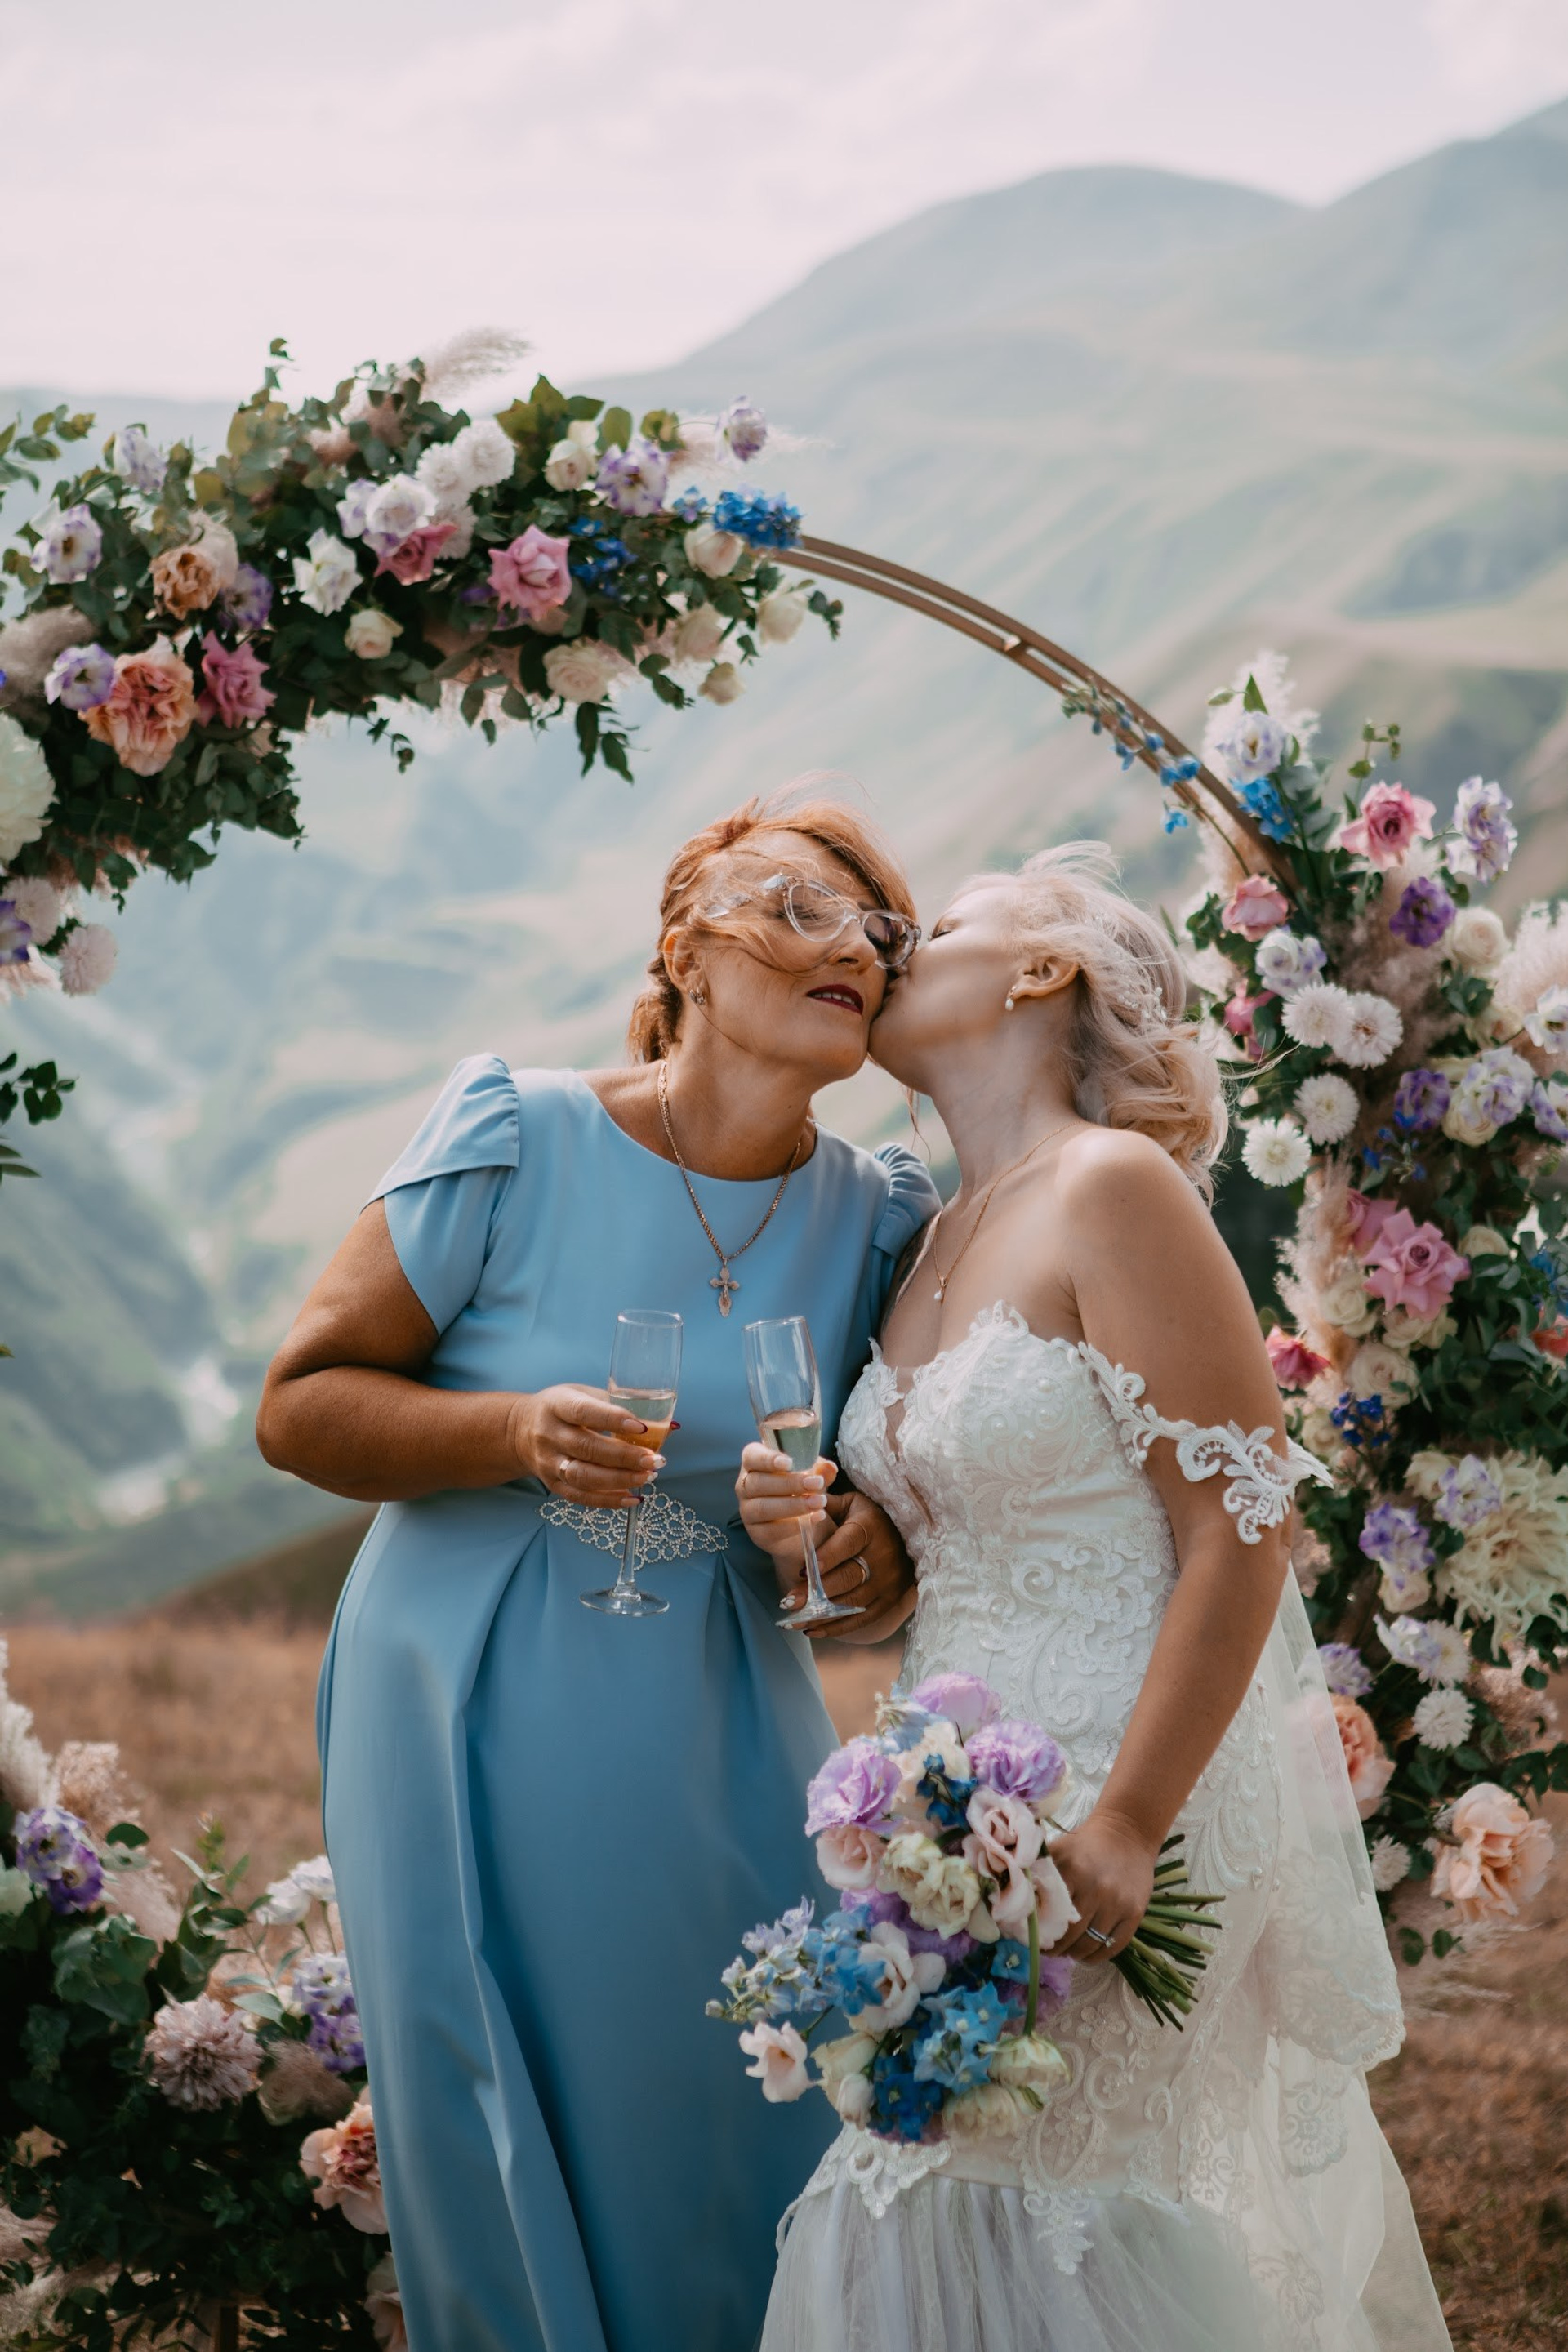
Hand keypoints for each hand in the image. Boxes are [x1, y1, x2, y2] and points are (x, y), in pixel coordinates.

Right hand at [510, 1385, 663, 1506]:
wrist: (520, 1430)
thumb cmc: (562, 1408)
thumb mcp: (581, 1394)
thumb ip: (618, 1405)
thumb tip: (667, 1423)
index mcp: (557, 1405)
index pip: (584, 1411)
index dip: (614, 1420)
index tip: (642, 1428)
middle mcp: (549, 1435)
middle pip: (587, 1448)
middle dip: (624, 1457)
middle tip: (654, 1460)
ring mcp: (549, 1463)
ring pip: (584, 1477)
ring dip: (619, 1480)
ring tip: (648, 1477)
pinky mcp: (552, 1484)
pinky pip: (580, 1497)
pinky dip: (608, 1501)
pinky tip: (633, 1497)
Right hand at [735, 1439, 829, 1558]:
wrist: (804, 1526)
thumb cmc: (803, 1492)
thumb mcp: (814, 1478)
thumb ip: (820, 1471)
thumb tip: (829, 1467)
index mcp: (755, 1464)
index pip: (751, 1456)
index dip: (767, 1458)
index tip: (789, 1462)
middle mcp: (746, 1487)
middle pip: (758, 1482)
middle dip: (789, 1483)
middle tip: (816, 1483)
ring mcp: (748, 1511)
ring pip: (763, 1507)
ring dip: (793, 1505)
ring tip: (819, 1502)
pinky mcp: (757, 1534)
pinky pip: (770, 1530)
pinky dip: (794, 1525)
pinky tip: (815, 1517)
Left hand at [735, 1449, 914, 1640]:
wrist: (910, 1535)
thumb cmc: (870, 1517)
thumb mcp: (852, 1503)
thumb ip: (825, 1503)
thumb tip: (798, 1499)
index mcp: (871, 1527)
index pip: (847, 1544)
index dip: (825, 1558)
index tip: (800, 1570)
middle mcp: (884, 1556)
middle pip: (848, 1578)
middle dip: (816, 1593)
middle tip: (787, 1602)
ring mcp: (889, 1581)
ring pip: (853, 1603)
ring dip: (821, 1615)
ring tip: (793, 1621)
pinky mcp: (891, 1600)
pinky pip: (862, 1619)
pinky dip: (836, 1628)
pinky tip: (811, 1630)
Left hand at [1047, 1810, 1157, 1963]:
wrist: (1128, 1834)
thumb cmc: (1087, 1844)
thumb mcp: (1060, 1850)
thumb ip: (1038, 1872)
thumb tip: (1014, 1899)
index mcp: (1073, 1871)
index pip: (1050, 1913)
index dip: (1039, 1931)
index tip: (1032, 1937)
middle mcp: (1097, 1889)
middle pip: (1069, 1935)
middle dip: (1054, 1947)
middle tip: (1046, 1949)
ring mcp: (1118, 1904)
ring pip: (1089, 1945)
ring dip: (1073, 1954)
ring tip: (1065, 1951)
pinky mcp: (1135, 1914)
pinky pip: (1112, 1947)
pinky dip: (1095, 1957)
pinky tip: (1085, 1954)